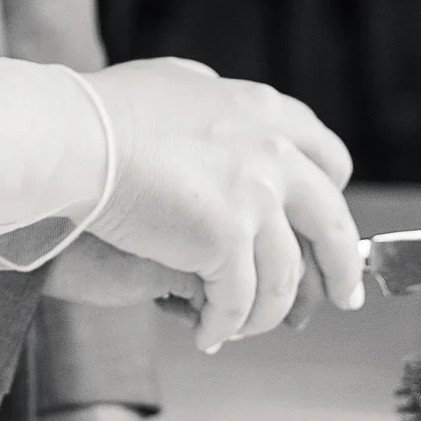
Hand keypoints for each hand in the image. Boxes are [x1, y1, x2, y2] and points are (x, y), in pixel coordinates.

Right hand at [86, 56, 360, 353]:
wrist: (77, 137)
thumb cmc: (106, 111)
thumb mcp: (176, 84)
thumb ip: (213, 106)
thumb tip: (222, 114)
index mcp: (265, 111)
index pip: (328, 158)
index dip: (331, 197)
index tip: (326, 226)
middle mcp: (274, 153)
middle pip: (331, 223)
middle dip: (342, 269)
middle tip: (343, 298)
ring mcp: (255, 197)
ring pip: (284, 278)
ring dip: (265, 313)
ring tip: (239, 328)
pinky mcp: (227, 240)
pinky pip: (239, 302)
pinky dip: (223, 325)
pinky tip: (206, 335)